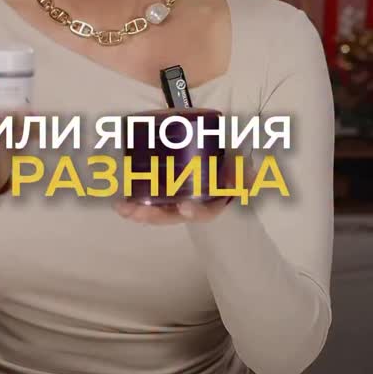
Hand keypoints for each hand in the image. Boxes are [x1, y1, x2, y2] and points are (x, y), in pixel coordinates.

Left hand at [114, 150, 256, 225]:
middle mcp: (191, 206)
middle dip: (153, 216)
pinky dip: (132, 201)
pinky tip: (119, 202)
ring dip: (137, 212)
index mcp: (212, 202)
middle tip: (136, 212)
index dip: (196, 212)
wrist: (216, 156)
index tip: (184, 208)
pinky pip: (145, 199)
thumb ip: (246, 173)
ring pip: (155, 211)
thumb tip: (252, 174)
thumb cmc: (229, 167)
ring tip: (121, 208)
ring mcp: (174, 201)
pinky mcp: (160, 191)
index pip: (205, 212)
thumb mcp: (241, 170)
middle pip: (171, 216)